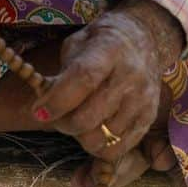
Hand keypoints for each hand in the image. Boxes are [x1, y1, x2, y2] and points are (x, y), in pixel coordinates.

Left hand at [38, 1, 178, 162]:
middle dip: (63, 124)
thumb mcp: (77, 44)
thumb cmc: (101, 42)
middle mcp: (130, 75)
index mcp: (109, 49)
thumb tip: (44, 105)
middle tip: (55, 117)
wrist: (144, 38)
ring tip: (77, 120)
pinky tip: (93, 130)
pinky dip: (99, 146)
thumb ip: (62, 74)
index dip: (57, 100)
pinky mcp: (149, 117)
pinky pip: (118, 149)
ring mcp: (142, 99)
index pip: (83, 79)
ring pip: (102, 138)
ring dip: (81, 136)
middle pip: (89, 116)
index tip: (38, 112)